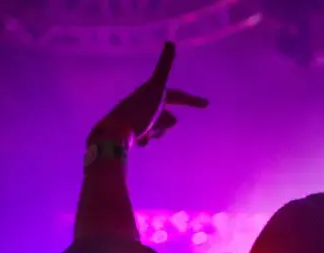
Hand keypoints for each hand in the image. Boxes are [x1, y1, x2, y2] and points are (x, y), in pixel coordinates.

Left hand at [89, 42, 208, 146]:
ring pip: (158, 127)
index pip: (177, 95)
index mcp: (151, 93)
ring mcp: (138, 118)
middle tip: (161, 124)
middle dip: (166, 122)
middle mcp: (144, 104)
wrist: (117, 130)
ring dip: (157, 131)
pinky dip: (145, 138)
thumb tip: (170, 42)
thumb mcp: (155, 87)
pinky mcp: (131, 132)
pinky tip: (140, 139)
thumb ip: (164, 65)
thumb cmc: (139, 110)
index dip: (191, 100)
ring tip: (147, 132)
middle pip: (166, 115)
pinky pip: (146, 137)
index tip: (206, 104)